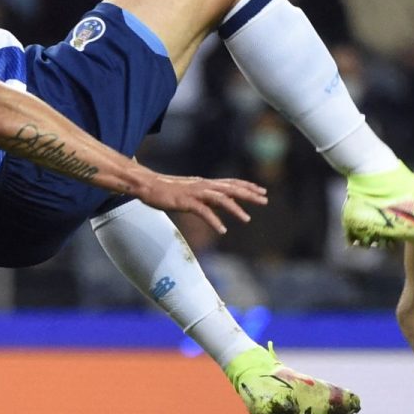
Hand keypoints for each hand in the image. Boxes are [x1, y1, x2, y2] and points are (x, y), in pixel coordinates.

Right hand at [131, 172, 267, 234]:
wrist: (147, 186)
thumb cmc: (168, 190)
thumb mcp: (192, 193)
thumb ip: (208, 198)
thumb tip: (224, 204)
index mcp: (205, 183)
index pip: (231, 183)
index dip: (247, 186)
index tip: (262, 191)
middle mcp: (203, 185)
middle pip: (231, 188)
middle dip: (249, 194)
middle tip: (265, 200)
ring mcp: (195, 193)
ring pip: (221, 199)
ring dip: (235, 209)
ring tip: (247, 219)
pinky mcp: (186, 201)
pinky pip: (203, 211)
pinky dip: (214, 220)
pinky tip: (222, 230)